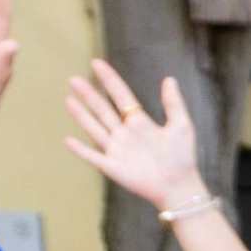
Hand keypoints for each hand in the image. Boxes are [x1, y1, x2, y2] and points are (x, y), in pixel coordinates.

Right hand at [60, 57, 214, 221]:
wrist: (179, 187)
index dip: (109, 79)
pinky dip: (81, 149)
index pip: (120, 96)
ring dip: (81, 115)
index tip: (96, 63)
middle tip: (73, 79)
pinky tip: (67, 140)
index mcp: (139, 122)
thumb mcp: (181, 126)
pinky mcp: (113, 167)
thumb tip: (169, 79)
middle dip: (88, 94)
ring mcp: (117, 150)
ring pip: (95, 128)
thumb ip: (173, 104)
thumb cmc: (183, 158)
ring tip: (69, 99)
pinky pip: (93, 156)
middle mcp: (125, 133)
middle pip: (102, 109)